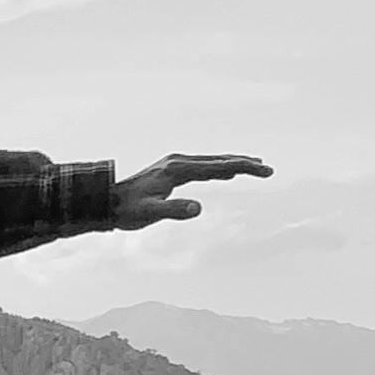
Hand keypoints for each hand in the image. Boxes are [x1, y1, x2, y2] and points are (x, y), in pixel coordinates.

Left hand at [109, 153, 271, 229]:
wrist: (106, 202)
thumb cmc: (127, 211)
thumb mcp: (150, 214)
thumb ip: (174, 210)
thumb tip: (198, 208)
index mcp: (178, 169)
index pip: (219, 167)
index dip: (244, 168)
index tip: (265, 171)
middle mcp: (178, 162)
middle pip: (218, 161)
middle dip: (244, 164)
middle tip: (268, 169)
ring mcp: (174, 165)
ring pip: (210, 162)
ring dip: (233, 164)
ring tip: (253, 167)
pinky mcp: (170, 171)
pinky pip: (201, 168)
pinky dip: (218, 168)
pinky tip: (224, 173)